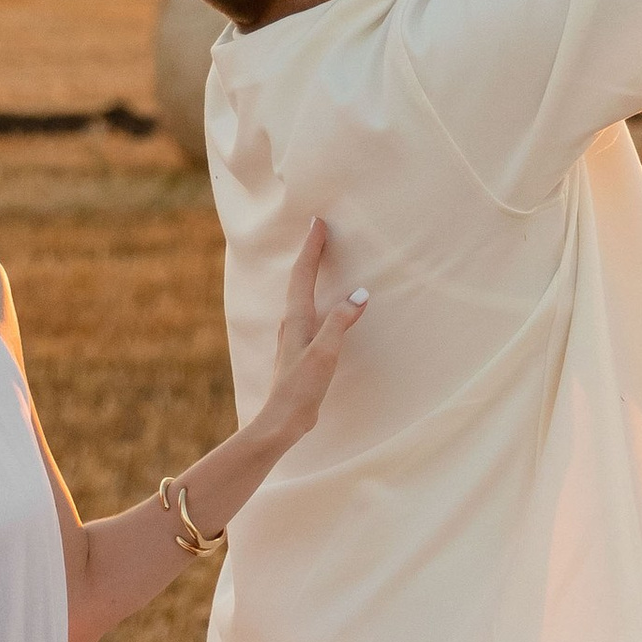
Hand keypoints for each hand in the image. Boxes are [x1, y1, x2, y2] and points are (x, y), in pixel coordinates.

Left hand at [259, 218, 369, 439]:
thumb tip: (360, 293)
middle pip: (299, 278)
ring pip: (301, 293)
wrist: (282, 419)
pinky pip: (307, 310)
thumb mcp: (325, 353)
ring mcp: (293, 335)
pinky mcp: (299, 348)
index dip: (311, 247)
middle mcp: (291, 322)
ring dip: (309, 271)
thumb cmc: (300, 388)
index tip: (318, 222)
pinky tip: (319, 303)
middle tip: (318, 230)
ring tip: (318, 256)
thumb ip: (341, 322)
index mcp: (296, 318)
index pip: (303, 273)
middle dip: (309, 252)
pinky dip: (314, 294)